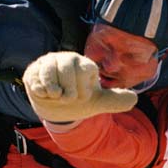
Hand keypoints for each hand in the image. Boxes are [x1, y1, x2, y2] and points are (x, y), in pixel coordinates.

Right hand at [23, 51, 137, 121]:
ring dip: (53, 90)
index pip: (86, 67)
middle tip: (68, 99)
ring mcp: (49, 63)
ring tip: (56, 96)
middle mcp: (67, 59)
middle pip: (66, 68)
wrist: (57, 107)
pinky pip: (34, 77)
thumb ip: (115, 100)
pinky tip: (45, 94)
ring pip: (48, 71)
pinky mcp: (34, 69)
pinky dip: (40, 90)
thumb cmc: (79, 100)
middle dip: (67, 90)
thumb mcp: (98, 102)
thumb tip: (134, 98)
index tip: (82, 97)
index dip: (83, 87)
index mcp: (85, 65)